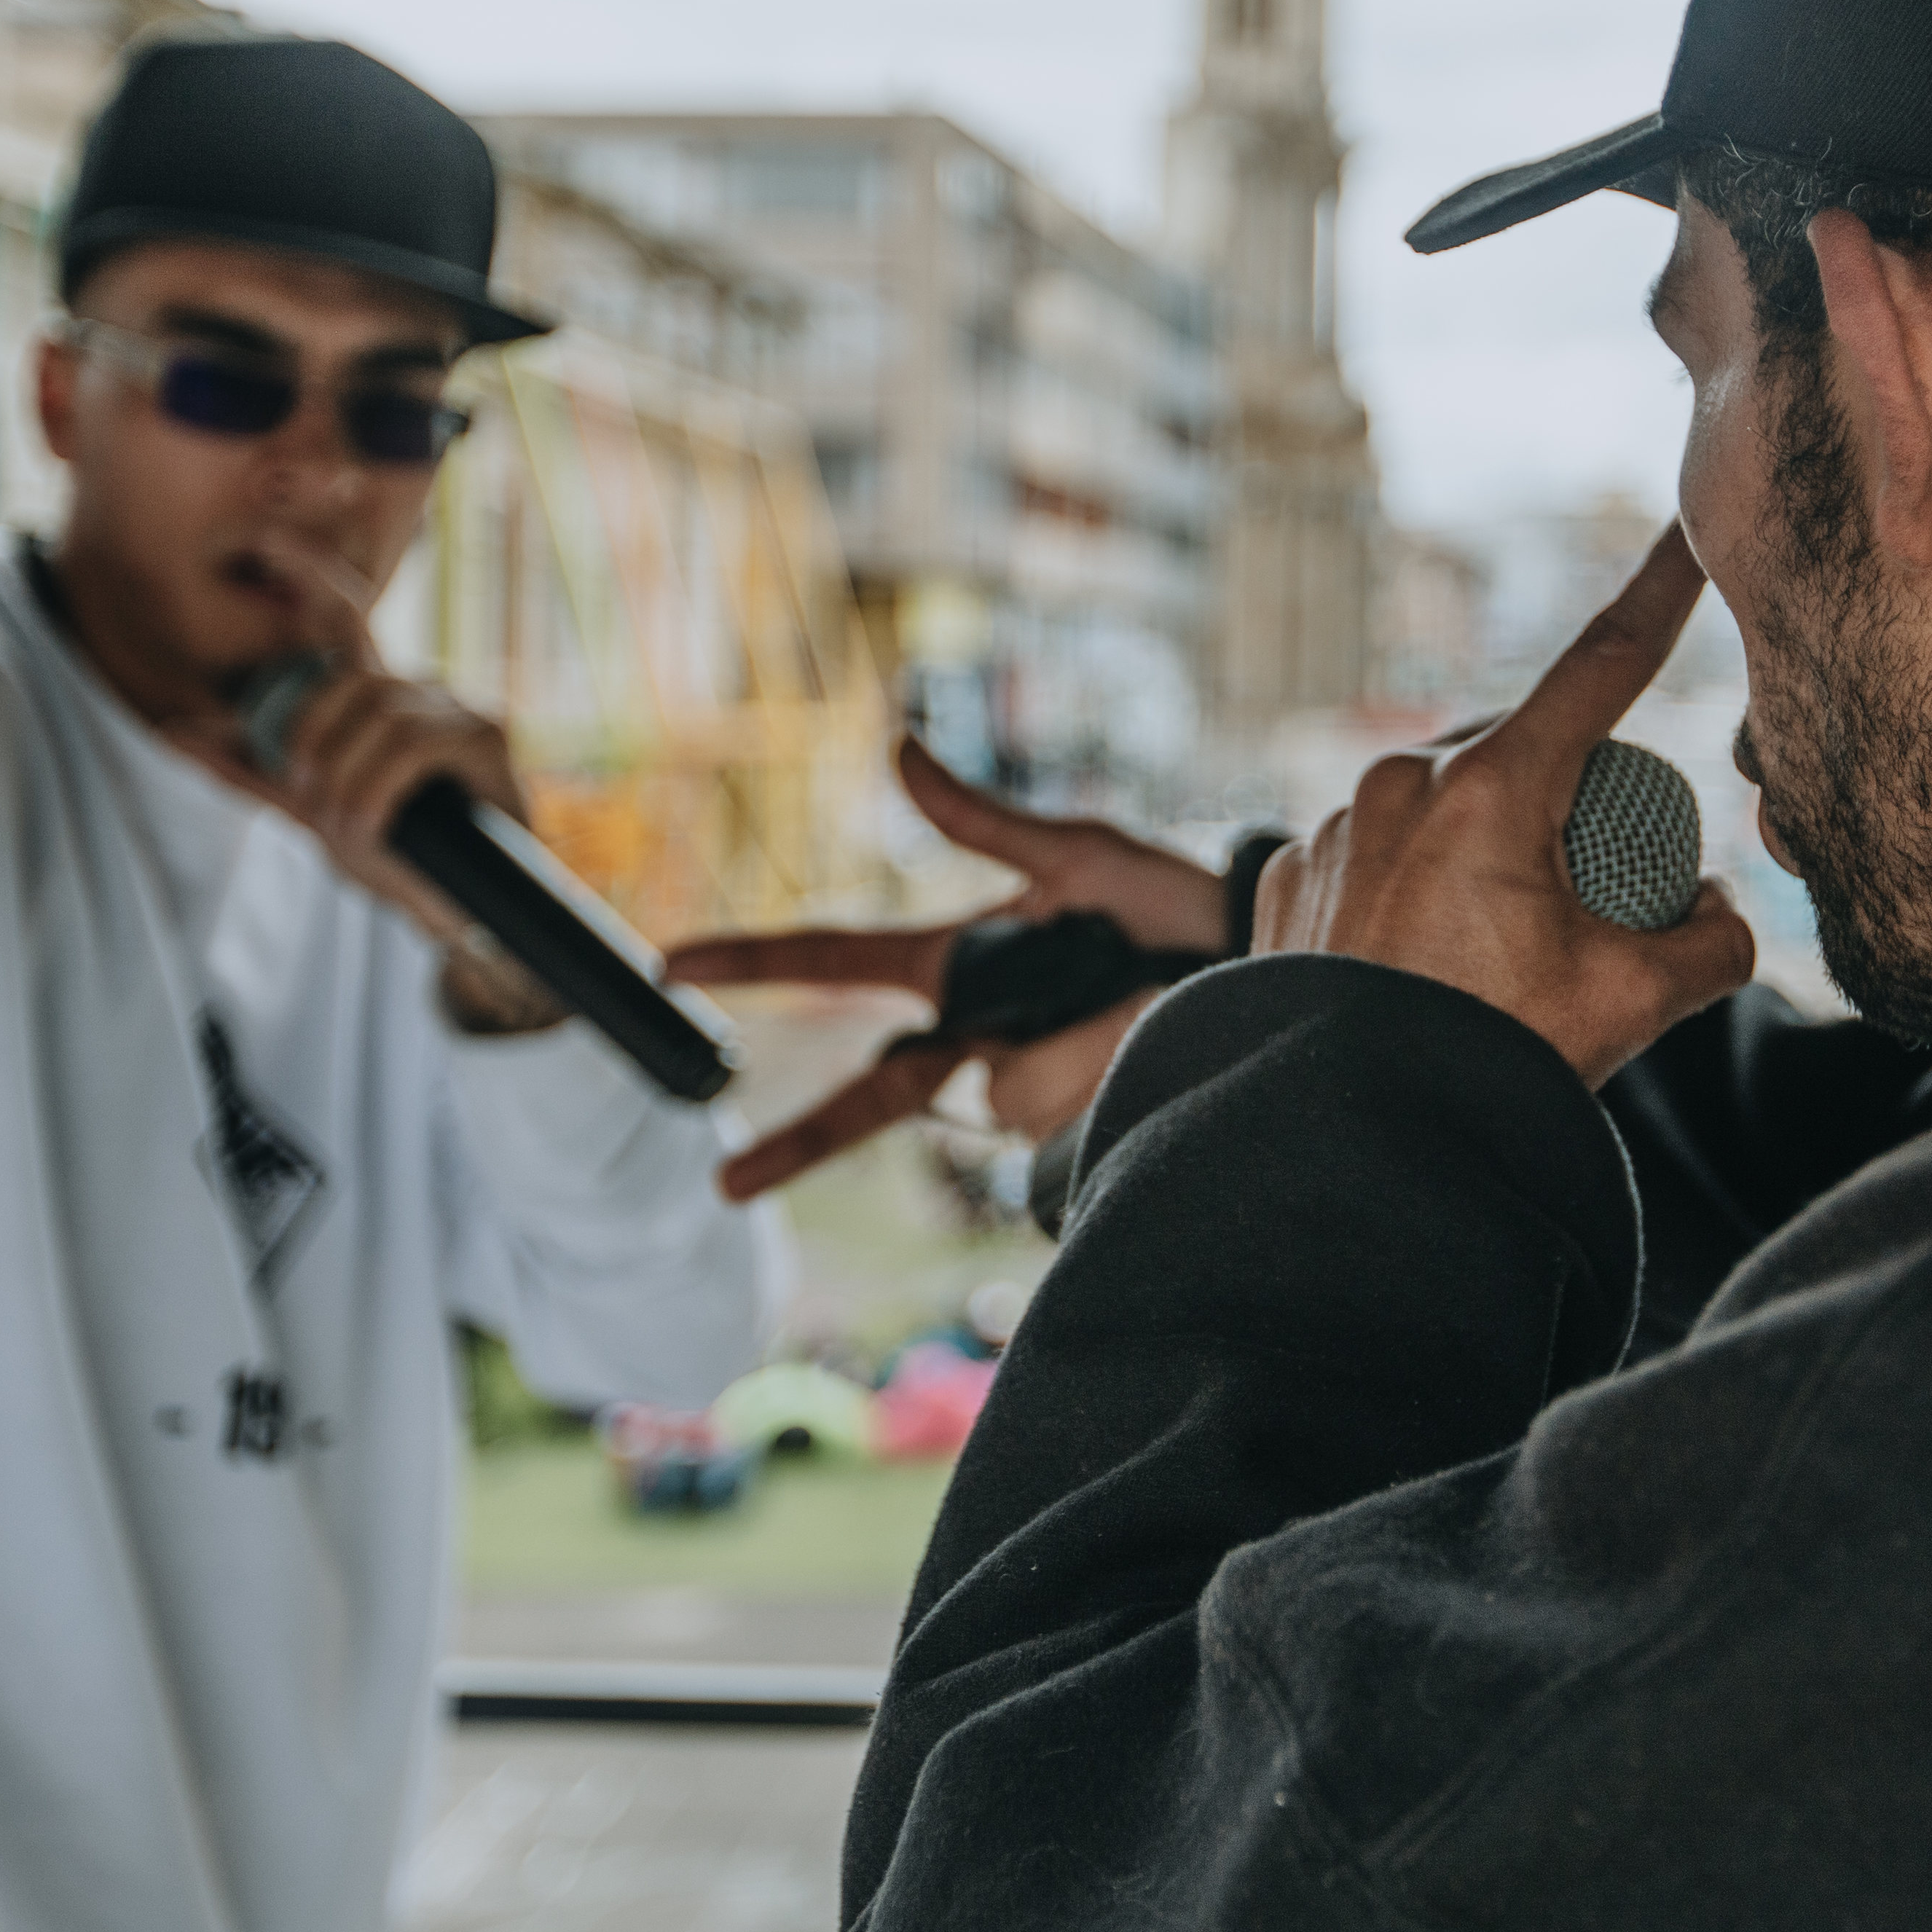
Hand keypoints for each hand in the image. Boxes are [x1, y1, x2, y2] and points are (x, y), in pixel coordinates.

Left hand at [158, 538, 532, 965]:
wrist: (462, 915)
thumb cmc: (397, 859)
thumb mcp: (311, 812)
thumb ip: (250, 771)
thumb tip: (174, 730)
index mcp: (378, 699)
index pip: (345, 619)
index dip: (310, 571)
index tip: (265, 537)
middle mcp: (420, 691)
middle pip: (349, 678)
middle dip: (310, 737)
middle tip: (306, 798)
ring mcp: (459, 709)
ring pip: (379, 714)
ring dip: (345, 777)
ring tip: (345, 828)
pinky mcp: (488, 739)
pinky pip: (415, 743)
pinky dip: (378, 788)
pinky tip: (371, 827)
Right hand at [664, 737, 1225, 1200]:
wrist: (1263, 960)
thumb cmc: (1168, 902)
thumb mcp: (1077, 854)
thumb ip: (980, 819)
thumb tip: (898, 747)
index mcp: (957, 962)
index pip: (834, 961)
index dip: (753, 961)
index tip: (669, 964)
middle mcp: (973, 1035)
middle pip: (871, 1093)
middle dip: (800, 1144)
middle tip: (724, 1183)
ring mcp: (1017, 1086)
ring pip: (1005, 1089)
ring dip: (1082, 1038)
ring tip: (1150, 990)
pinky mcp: (1069, 1127)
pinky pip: (1064, 1108)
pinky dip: (1108, 1065)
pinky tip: (1152, 1034)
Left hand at [1257, 523, 1754, 1083]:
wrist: (1343, 1151)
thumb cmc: (1488, 1068)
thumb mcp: (1635, 1003)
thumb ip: (1711, 945)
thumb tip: (1717, 916)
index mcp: (1489, 791)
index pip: (1600, 666)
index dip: (1656, 596)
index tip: (1686, 536)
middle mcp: (1399, 789)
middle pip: (1522, 763)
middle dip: (1567, 816)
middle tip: (1587, 918)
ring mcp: (1331, 833)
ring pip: (1440, 818)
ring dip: (1483, 862)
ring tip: (1491, 972)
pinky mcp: (1287, 885)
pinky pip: (1372, 865)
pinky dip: (1410, 902)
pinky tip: (1423, 978)